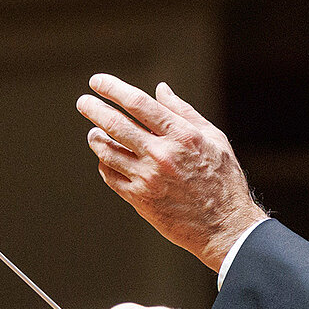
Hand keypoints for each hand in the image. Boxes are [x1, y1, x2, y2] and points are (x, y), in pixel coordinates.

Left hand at [77, 75, 266, 270]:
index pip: (138, 103)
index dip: (113, 89)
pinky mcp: (139, 198)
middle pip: (115, 124)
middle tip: (84, 102)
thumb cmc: (223, 181)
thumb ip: (185, 113)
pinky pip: (110, 175)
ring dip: (96, 137)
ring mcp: (147, 177)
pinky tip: (106, 158)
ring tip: (94, 132)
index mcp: (182, 136)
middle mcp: (162, 154)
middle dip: (93, 108)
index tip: (98, 82)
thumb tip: (160, 90)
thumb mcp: (214, 140)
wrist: (225, 226)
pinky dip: (104, 163)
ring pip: (107, 150)